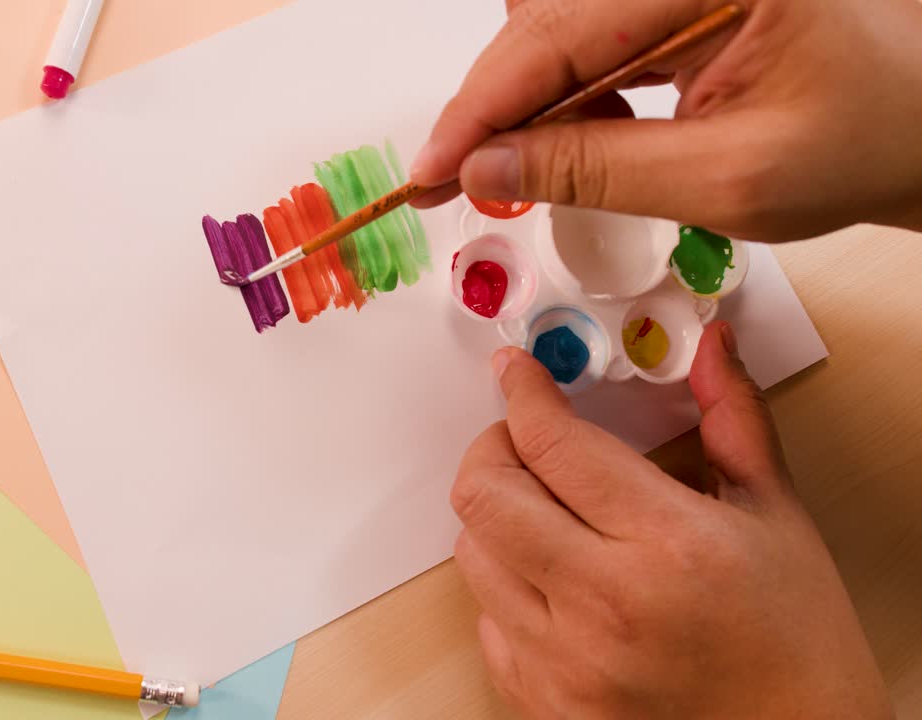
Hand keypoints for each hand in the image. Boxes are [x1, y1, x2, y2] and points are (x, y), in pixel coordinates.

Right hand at [412, 0, 921, 240]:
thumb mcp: (730, 179)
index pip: (557, 36)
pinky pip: (591, 37)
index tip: (430, 169)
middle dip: (493, 105)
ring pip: (557, 29)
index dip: (481, 107)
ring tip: (527, 170)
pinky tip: (578, 141)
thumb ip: (597, 172)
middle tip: (451, 178)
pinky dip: (569, 96)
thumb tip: (487, 167)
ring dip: (529, 103)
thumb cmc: (868, 143)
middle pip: (544, 24)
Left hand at [451, 322, 894, 718]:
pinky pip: (486, 619)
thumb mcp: (776, 516)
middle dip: (493, 446)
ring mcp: (565, 664)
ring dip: (499, 517)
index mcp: (668, 545)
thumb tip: (711, 343)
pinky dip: (508, 587)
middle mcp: (603, 605)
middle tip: (526, 440)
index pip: (551, 443)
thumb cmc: (798, 640)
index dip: (522, 391)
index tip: (518, 373)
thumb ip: (733, 418)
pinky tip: (558, 582)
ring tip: (549, 513)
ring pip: (472, 553)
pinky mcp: (543, 704)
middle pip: (483, 494)